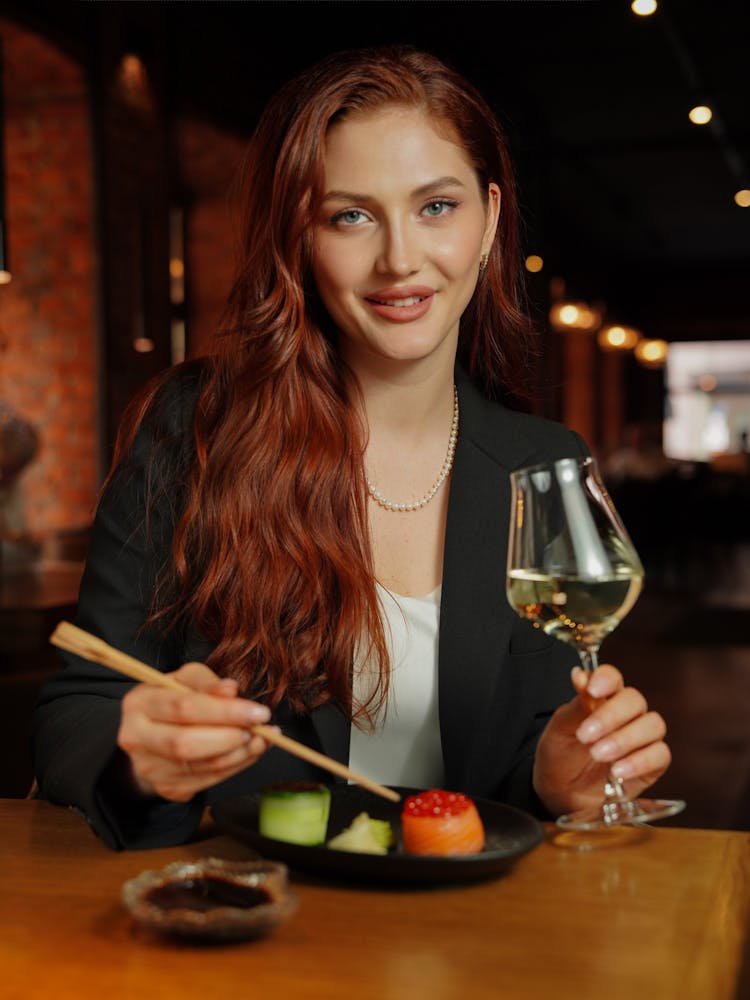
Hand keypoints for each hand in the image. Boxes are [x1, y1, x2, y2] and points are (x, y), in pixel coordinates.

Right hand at [117, 662, 275, 801]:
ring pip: (201, 766)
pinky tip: (250, 752)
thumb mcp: (185, 680)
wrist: (150, 734)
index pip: (183, 707)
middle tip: (259, 729)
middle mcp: (137, 738)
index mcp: (139, 704)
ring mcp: (149, 768)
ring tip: (262, 739)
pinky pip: (208, 781)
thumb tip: (231, 690)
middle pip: (186, 743)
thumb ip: (207, 682)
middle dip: (230, 737)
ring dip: (240, 754)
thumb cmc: (171, 700)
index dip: (225, 711)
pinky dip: (235, 767)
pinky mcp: (166, 788)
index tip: (259, 712)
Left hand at [533, 664, 671, 817]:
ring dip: (625, 739)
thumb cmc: (560, 755)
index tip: (593, 689)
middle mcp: (627, 714)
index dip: (607, 679)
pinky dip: (639, 761)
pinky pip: (660, 755)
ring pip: (653, 725)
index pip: (613, 678)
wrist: (561, 793)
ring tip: (598, 755)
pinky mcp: (652, 764)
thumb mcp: (561, 729)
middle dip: (611, 716)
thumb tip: (580, 674)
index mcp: (602, 699)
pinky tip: (617, 771)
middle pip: (635, 701)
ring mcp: (642, 738)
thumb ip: (576, 705)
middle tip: (587, 735)